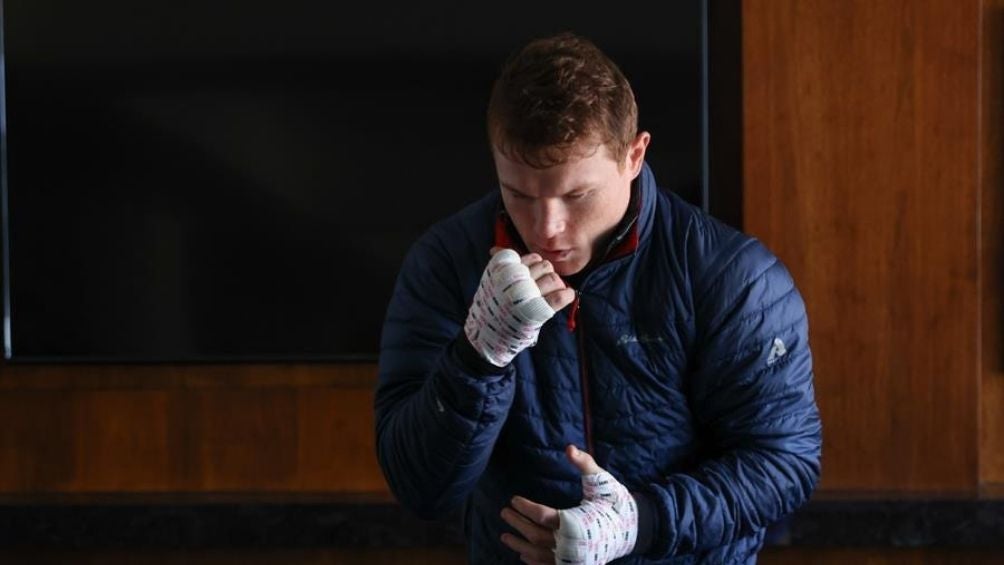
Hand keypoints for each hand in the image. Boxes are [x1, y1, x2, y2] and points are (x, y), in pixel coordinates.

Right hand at [464, 247, 574, 366]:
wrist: (487, 335)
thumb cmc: (491, 308)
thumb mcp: (490, 283)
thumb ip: (499, 267)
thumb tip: (494, 249)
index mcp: (506, 272)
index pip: (532, 259)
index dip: (536, 264)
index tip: (534, 274)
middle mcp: (517, 281)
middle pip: (545, 266)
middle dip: (548, 273)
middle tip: (545, 284)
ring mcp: (527, 296)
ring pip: (553, 279)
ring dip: (558, 284)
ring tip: (554, 291)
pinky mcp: (537, 311)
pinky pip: (559, 297)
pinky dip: (567, 294)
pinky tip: (567, 295)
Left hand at [500, 446, 637, 564]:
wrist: (635, 529)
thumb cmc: (615, 503)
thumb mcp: (601, 481)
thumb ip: (585, 464)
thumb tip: (569, 448)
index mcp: (577, 522)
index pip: (542, 515)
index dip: (525, 507)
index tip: (514, 499)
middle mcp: (572, 544)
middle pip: (536, 536)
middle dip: (518, 524)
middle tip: (504, 512)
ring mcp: (574, 558)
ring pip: (539, 555)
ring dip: (520, 546)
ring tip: (505, 536)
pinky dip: (534, 562)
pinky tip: (523, 555)